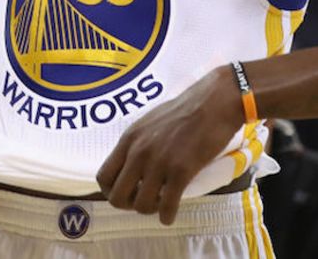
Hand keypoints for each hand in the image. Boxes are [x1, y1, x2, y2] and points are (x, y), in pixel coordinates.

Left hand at [96, 66, 243, 224]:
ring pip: (141, 205)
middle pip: (117, 196)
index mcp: (129, 139)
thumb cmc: (185, 109)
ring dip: (150, 209)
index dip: (111, 191)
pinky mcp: (181, 171)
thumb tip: (131, 163)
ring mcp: (159, 162)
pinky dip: (167, 216)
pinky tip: (170, 215)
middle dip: (128, 205)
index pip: (104, 176)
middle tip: (143, 200)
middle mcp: (139, 152)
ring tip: (160, 203)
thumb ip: (138, 143)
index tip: (126, 192)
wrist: (214, 103)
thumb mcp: (150, 122)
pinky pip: (167, 206)